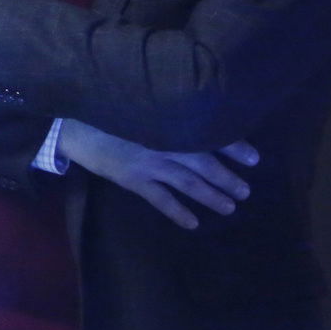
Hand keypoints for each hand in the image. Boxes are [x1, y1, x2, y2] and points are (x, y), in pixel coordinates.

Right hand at [57, 118, 258, 229]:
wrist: (75, 122)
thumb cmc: (112, 110)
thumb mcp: (143, 106)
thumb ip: (169, 113)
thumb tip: (201, 119)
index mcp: (168, 121)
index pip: (208, 133)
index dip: (233, 146)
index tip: (255, 158)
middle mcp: (163, 141)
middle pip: (203, 161)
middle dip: (226, 177)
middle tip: (246, 191)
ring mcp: (148, 161)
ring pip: (187, 181)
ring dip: (210, 195)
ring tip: (230, 207)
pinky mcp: (132, 178)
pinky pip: (159, 198)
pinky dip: (177, 210)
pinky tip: (193, 223)